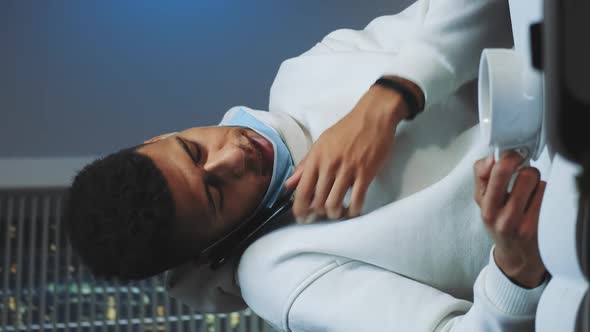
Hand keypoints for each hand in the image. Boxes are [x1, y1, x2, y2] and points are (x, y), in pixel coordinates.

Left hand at [285, 83, 407, 221]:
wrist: (372, 117)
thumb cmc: (346, 130)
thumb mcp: (321, 143)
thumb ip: (304, 165)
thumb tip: (289, 184)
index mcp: (316, 158)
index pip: (302, 190)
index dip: (300, 209)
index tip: (301, 218)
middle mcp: (329, 165)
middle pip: (318, 201)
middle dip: (319, 214)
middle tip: (323, 215)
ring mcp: (348, 169)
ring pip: (335, 203)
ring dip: (335, 214)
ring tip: (338, 213)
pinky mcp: (366, 173)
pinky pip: (357, 199)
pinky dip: (354, 210)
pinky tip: (353, 210)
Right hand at [473, 151, 546, 287]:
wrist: (516, 257)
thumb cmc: (499, 223)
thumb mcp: (483, 202)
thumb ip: (483, 177)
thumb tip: (492, 156)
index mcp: (485, 207)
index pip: (490, 171)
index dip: (504, 157)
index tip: (510, 154)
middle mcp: (501, 217)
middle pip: (520, 173)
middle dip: (523, 165)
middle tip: (522, 166)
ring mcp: (522, 223)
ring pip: (537, 181)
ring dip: (535, 181)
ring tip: (529, 190)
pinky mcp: (540, 227)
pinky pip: (547, 195)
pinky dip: (543, 194)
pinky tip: (537, 203)